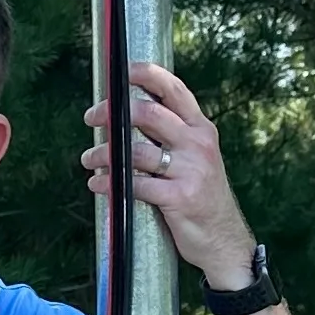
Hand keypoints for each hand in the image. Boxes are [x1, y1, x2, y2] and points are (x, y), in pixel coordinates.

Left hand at [82, 63, 256, 292]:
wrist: (224, 241)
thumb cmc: (202, 197)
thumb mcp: (197, 158)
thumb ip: (172, 135)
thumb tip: (127, 116)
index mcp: (201, 129)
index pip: (173, 89)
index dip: (145, 74)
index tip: (119, 73)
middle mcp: (198, 144)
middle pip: (148, 113)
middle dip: (112, 113)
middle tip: (91, 118)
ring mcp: (191, 170)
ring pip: (135, 150)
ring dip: (103, 153)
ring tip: (90, 160)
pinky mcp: (180, 198)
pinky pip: (134, 184)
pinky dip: (109, 182)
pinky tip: (98, 184)